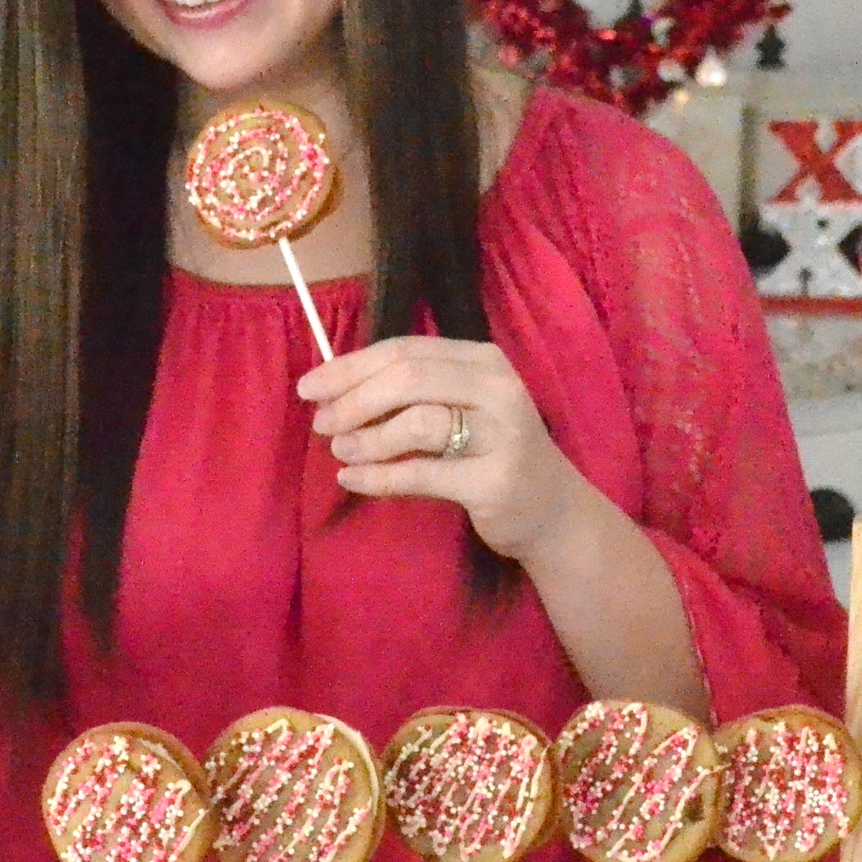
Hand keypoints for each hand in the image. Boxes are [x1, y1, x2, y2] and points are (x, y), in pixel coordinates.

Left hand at [297, 336, 590, 563]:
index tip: (310, 387)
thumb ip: (410, 394)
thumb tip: (333, 389)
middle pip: (409, 378)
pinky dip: (379, 477)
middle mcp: (497, 388)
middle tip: (321, 423)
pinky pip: (423, 474)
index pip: (405, 350)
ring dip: (367, 437)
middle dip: (354, 399)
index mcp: (482, 360)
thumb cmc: (491, 453)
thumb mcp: (459, 409)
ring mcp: (501, 434)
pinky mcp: (495, 481)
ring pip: (417, 422)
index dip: (351, 366)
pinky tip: (352, 480)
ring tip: (340, 451)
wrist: (552, 511)